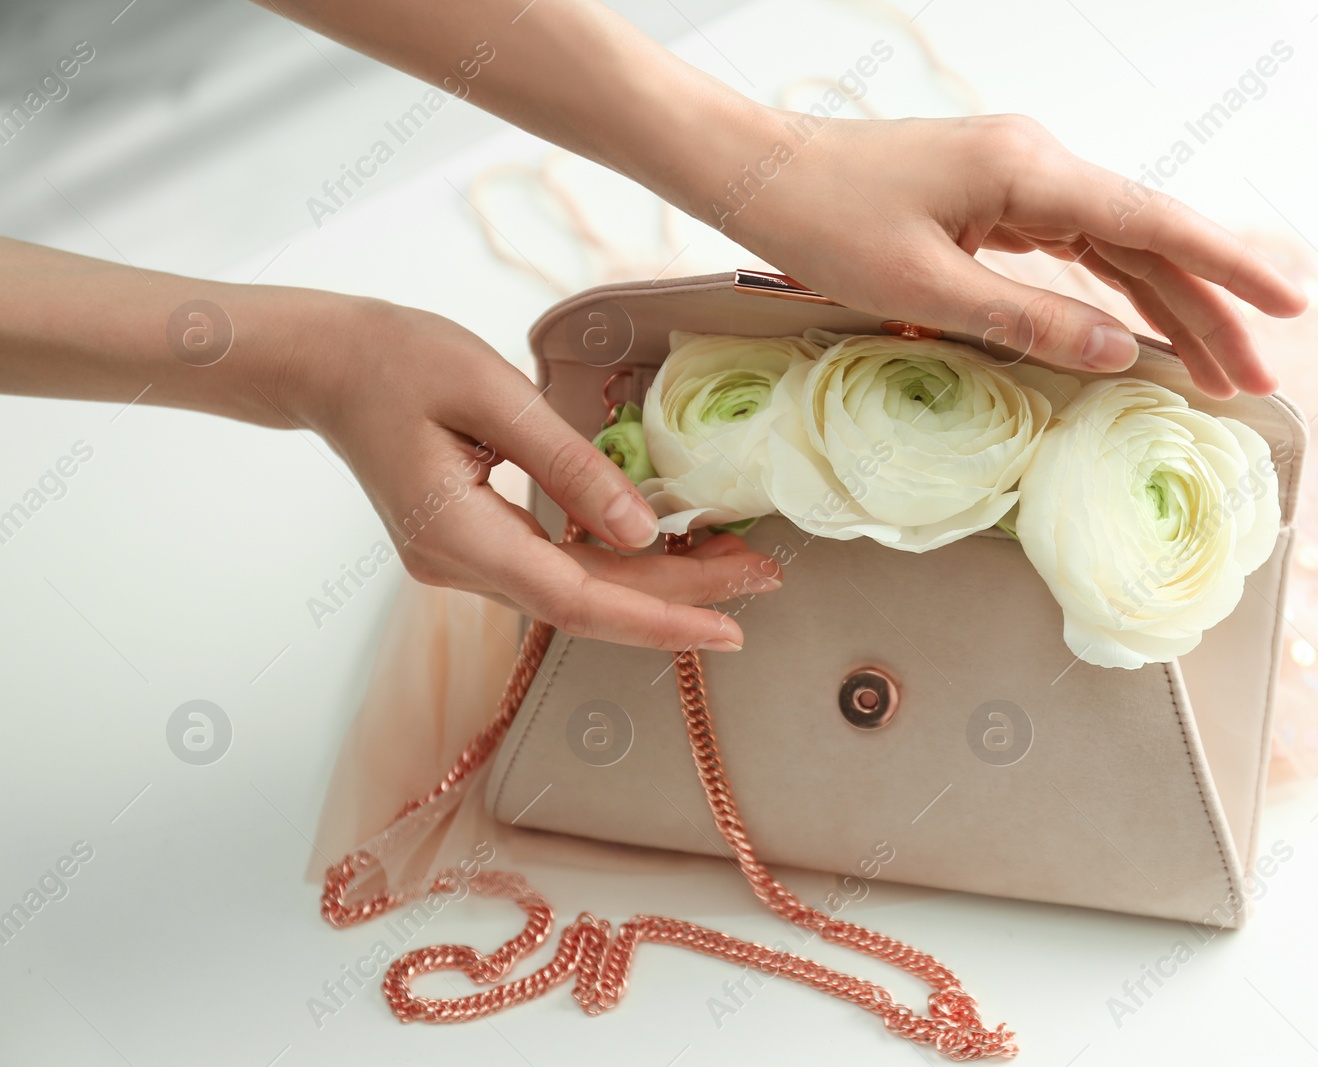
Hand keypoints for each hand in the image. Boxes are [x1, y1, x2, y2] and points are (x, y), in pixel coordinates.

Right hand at [288, 299, 777, 650]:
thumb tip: (644, 528)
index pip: (576, 600)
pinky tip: (668, 549)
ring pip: (575, 593)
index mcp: (458, 536)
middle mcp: (459, 567)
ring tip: (735, 564)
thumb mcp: (492, 395)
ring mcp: (461, 563)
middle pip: (586, 605)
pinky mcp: (472, 546)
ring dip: (654, 585)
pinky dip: (616, 565)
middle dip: (679, 600)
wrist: (328, 364)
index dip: (659, 618)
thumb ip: (569, 465)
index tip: (731, 624)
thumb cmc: (398, 360)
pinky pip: (556, 570)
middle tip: (763, 580)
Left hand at [724, 114, 1306, 399]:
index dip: (1229, 268)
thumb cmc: (821, 219)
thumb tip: (1120, 355)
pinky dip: (1110, 291)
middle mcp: (1034, 165)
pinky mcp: (992, 199)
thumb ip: (1026, 320)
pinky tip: (1139, 329)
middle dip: (1207, 309)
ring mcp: (1015, 180)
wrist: (756, 172)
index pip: (1153, 223)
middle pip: (1147, 240)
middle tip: (1256, 377)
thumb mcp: (922, 286)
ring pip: (1115, 247)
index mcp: (1026, 171)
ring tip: (1216, 367)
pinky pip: (1072, 248)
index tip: (1290, 303)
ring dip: (1165, 306)